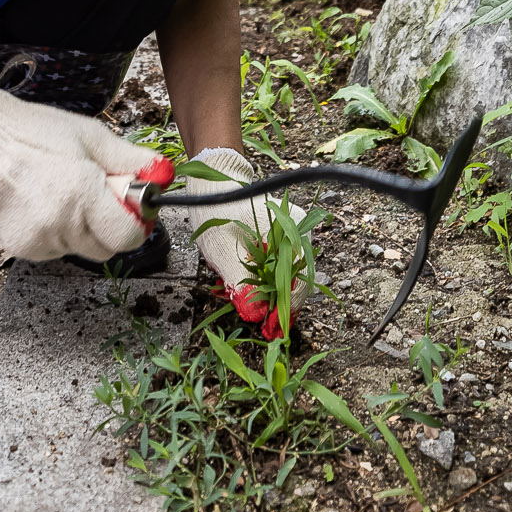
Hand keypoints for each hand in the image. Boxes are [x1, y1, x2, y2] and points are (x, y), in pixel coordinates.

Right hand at [0, 81, 155, 262]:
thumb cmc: (35, 132)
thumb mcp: (91, 136)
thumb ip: (130, 160)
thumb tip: (162, 172)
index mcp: (82, 195)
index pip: (127, 236)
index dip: (136, 224)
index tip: (133, 209)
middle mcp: (61, 224)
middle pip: (105, 247)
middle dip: (109, 227)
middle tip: (98, 197)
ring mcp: (38, 240)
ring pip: (79, 248)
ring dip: (81, 229)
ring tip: (64, 194)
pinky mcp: (19, 247)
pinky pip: (54, 248)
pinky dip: (56, 232)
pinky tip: (43, 204)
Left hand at [187, 147, 305, 338]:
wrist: (213, 182)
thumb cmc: (217, 210)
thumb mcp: (222, 249)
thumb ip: (241, 283)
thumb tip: (255, 314)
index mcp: (290, 235)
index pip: (298, 285)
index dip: (284, 311)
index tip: (269, 330)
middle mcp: (298, 234)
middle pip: (294, 282)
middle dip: (274, 303)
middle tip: (255, 317)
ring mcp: (292, 234)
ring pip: (286, 275)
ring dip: (269, 291)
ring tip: (247, 297)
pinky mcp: (282, 236)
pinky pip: (280, 264)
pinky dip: (266, 277)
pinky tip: (248, 279)